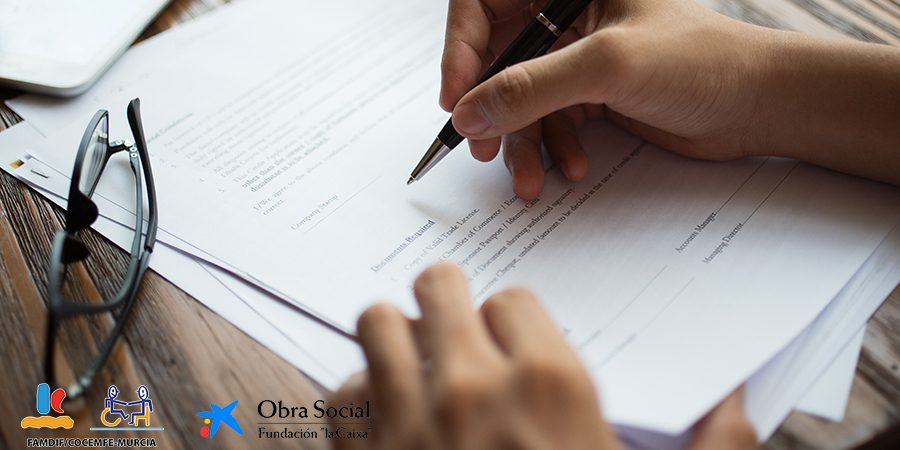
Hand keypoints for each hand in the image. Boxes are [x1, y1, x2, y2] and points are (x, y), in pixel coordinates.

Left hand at [329, 262, 757, 449]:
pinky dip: (354, 397)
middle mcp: (473, 388)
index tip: (512, 339)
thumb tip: (738, 406)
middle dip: (446, 300)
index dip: (512, 318)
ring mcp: (408, 422)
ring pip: (377, 325)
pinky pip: (339, 395)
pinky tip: (380, 416)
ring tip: (412, 357)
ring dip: (393, 335)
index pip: (513, 299)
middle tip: (453, 321)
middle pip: (439, 288)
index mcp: (553, 388)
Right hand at [442, 0, 899, 198]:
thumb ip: (532, 86)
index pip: (485, 4)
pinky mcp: (588, 93)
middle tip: (483, 146)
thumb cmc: (702, 61)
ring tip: (529, 178)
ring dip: (521, 141)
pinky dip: (551, 148)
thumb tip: (468, 111)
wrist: (756, 105)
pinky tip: (571, 167)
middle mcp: (566, 13)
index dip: (462, 48)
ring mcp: (576, 56)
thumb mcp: (608, 66)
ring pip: (519, 97)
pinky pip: (546, 121)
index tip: (456, 96)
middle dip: (490, 107)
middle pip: (497, 57)